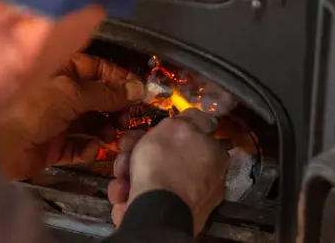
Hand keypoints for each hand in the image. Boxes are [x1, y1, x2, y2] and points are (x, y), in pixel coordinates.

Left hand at [0, 54, 143, 179]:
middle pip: (98, 98)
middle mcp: (61, 93)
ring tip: (111, 136)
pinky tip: (91, 148)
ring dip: (105, 129)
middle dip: (115, 108)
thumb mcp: (72, 93)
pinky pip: (79, 145)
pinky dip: (87, 147)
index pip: (98, 70)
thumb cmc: (34, 107)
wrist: (2, 145)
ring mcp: (57, 120)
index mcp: (61, 71)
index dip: (120, 80)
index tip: (141, 93)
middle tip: (127, 119)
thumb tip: (139, 88)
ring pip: (91, 123)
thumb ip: (107, 92)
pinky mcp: (55, 145)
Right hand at [107, 109, 229, 233]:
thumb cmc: (164, 164)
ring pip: (153, 180)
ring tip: (119, 180)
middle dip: (138, 155)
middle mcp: (207, 179)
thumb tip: (201, 116)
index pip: (189, 137)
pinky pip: (149, 201)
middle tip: (125, 153)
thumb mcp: (175, 127)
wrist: (156, 212)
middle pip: (167, 159)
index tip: (143, 133)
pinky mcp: (171, 217)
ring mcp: (189, 200)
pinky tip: (122, 197)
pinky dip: (131, 197)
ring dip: (129, 176)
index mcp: (214, 155)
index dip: (162, 133)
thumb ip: (188, 119)